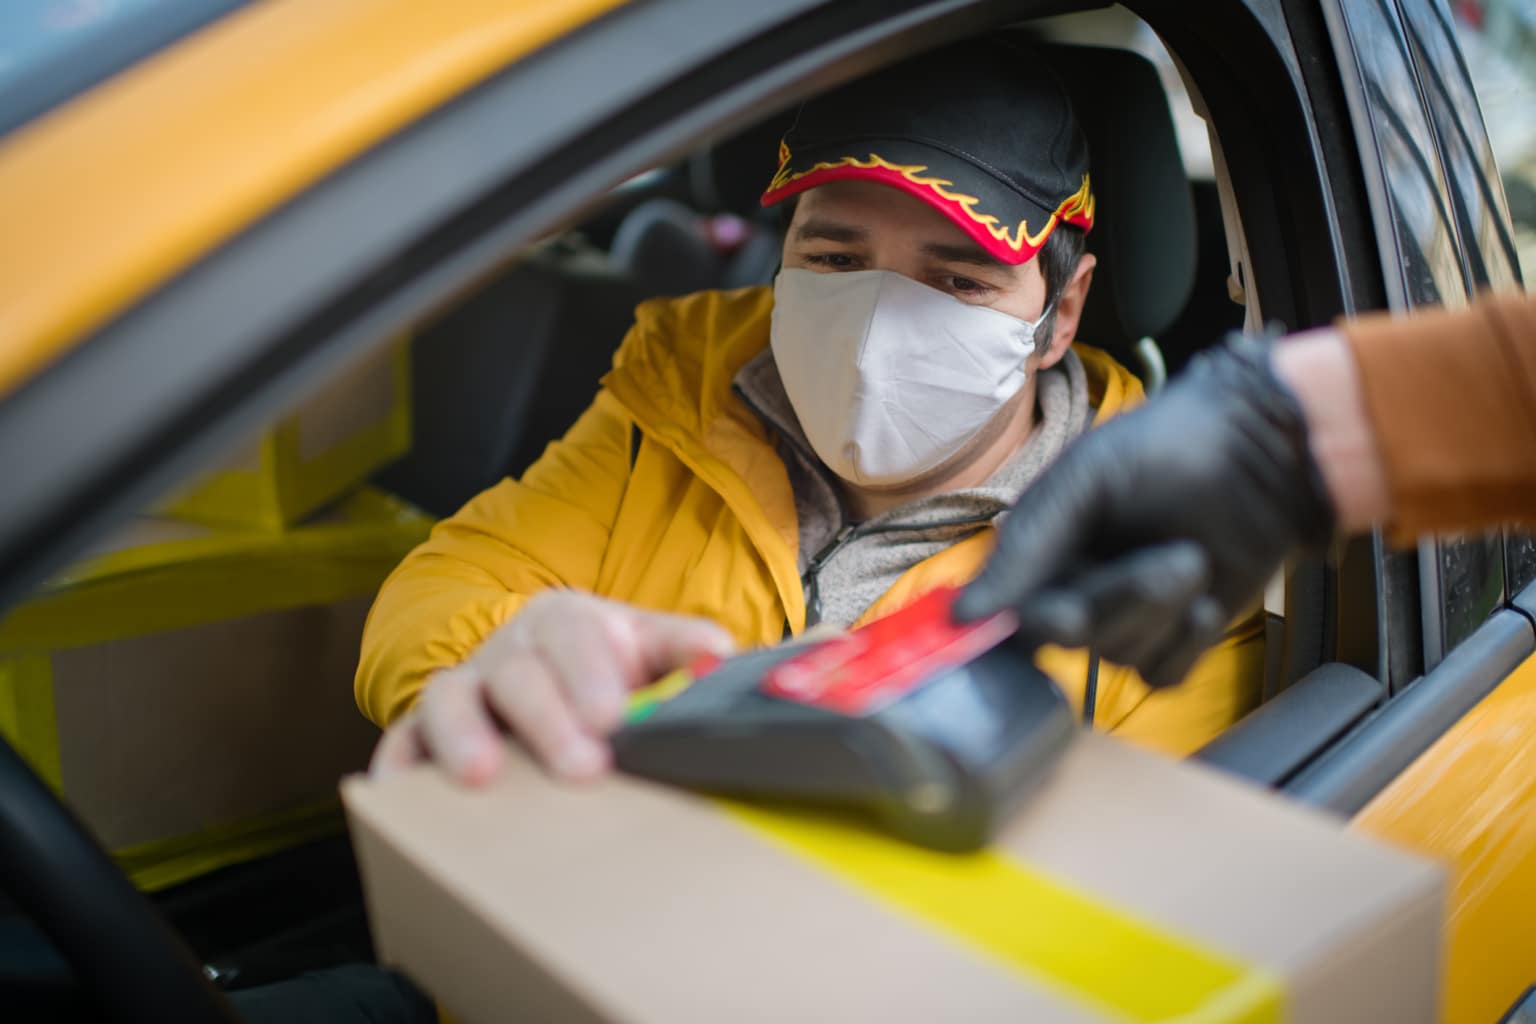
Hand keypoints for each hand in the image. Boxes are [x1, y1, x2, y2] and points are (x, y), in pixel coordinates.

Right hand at [370, 591, 734, 783]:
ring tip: (481, 777)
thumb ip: (683, 651)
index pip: (574, 636)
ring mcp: (463, 688)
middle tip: (582, 766)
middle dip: (547, 719)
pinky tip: (396, 794)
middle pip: (517, 673)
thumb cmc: (603, 662)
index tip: (615, 717)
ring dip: (461, 736)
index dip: (590, 674)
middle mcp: (506, 649)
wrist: (548, 661)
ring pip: (448, 699)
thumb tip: (718, 657)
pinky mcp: (425, 729)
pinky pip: (401, 740)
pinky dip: (396, 764)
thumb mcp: (648, 645)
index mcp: (564, 622)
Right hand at [955, 337, 1334, 686]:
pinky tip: (1208, 598)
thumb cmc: (1171, 447)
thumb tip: (964, 616)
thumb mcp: (1085, 478)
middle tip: (1176, 557)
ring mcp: (1124, 618)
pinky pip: (1161, 674)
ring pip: (1118, 653)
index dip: (1024, 623)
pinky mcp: (1174, 642)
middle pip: (1068, 635)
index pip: (1006, 610)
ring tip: (1196, 556)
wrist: (1268, 454)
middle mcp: (1073, 587)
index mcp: (1039, 548)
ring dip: (1164, 608)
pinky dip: (1187, 640)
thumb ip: (1027, 543)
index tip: (1065, 613)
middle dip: (1122, 598)